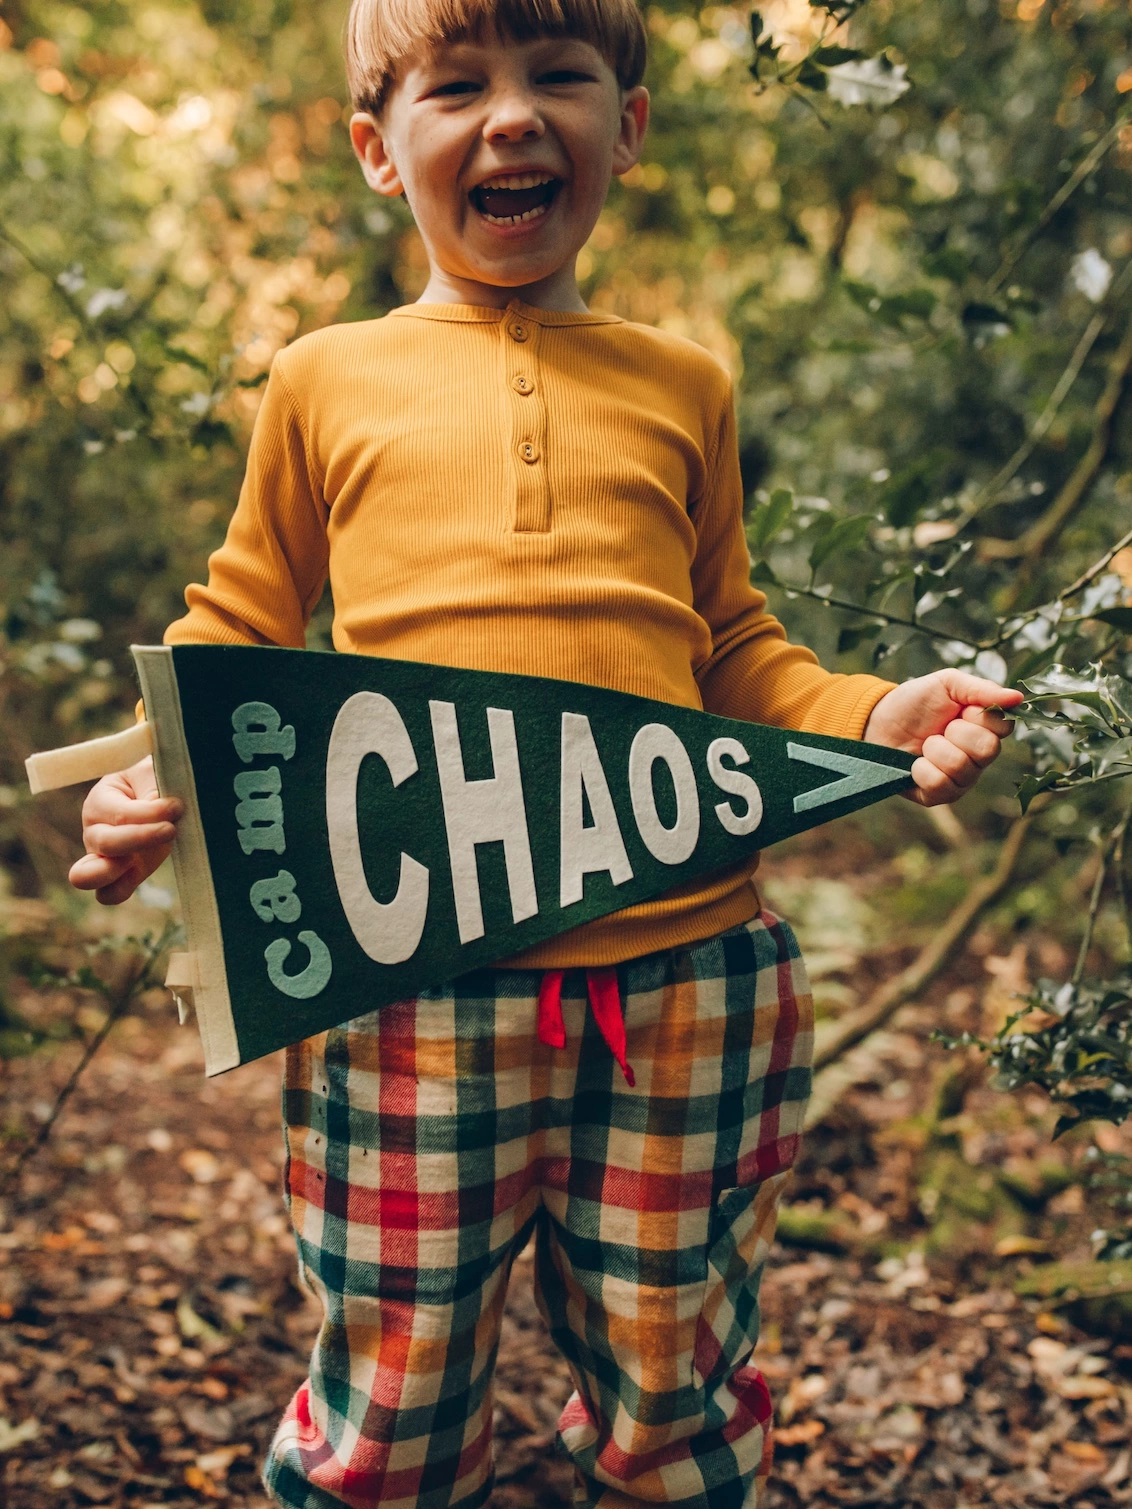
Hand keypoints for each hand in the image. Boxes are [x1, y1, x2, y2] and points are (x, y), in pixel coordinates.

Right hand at [68, 755, 182, 904]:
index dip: (151, 813)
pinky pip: (110, 893)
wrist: (158, 795)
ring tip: (144, 858)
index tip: (177, 805)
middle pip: (105, 843)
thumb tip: (166, 810)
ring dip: (118, 871)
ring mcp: (104, 858)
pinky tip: (142, 871)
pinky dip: (122, 887)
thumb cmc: (153, 781)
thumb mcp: (153, 775)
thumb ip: (155, 791)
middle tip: (170, 829)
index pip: (121, 814)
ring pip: (91, 876)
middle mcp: (95, 831)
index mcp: (100, 802)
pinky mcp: (121, 876)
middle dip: (140, 838)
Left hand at [863, 669, 1024, 806]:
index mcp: (986, 729)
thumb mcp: (947, 684)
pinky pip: (940, 785)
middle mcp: (979, 758)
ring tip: (925, 743)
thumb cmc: (915, 703)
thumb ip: (981, 689)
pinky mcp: (939, 796)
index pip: (1004, 727)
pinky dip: (922, 769)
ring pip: (961, 767)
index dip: (978, 716)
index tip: (959, 709)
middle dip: (957, 732)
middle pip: (988, 750)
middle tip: (941, 727)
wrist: (877, 722)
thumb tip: (1017, 697)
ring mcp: (961, 779)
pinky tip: (914, 763)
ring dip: (936, 749)